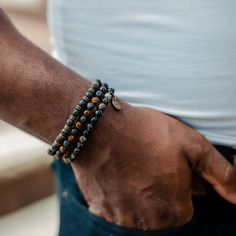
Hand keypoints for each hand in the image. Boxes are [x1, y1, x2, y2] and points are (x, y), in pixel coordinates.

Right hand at [72, 104, 235, 230]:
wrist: (100, 127)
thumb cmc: (147, 133)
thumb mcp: (192, 145)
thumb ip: (221, 174)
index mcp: (174, 210)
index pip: (185, 204)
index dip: (177, 180)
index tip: (165, 161)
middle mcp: (147, 221)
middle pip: (161, 208)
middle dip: (158, 187)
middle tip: (147, 159)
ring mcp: (121, 216)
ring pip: (138, 207)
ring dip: (137, 189)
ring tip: (131, 162)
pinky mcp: (101, 207)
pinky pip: (116, 203)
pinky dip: (118, 190)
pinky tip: (115, 169)